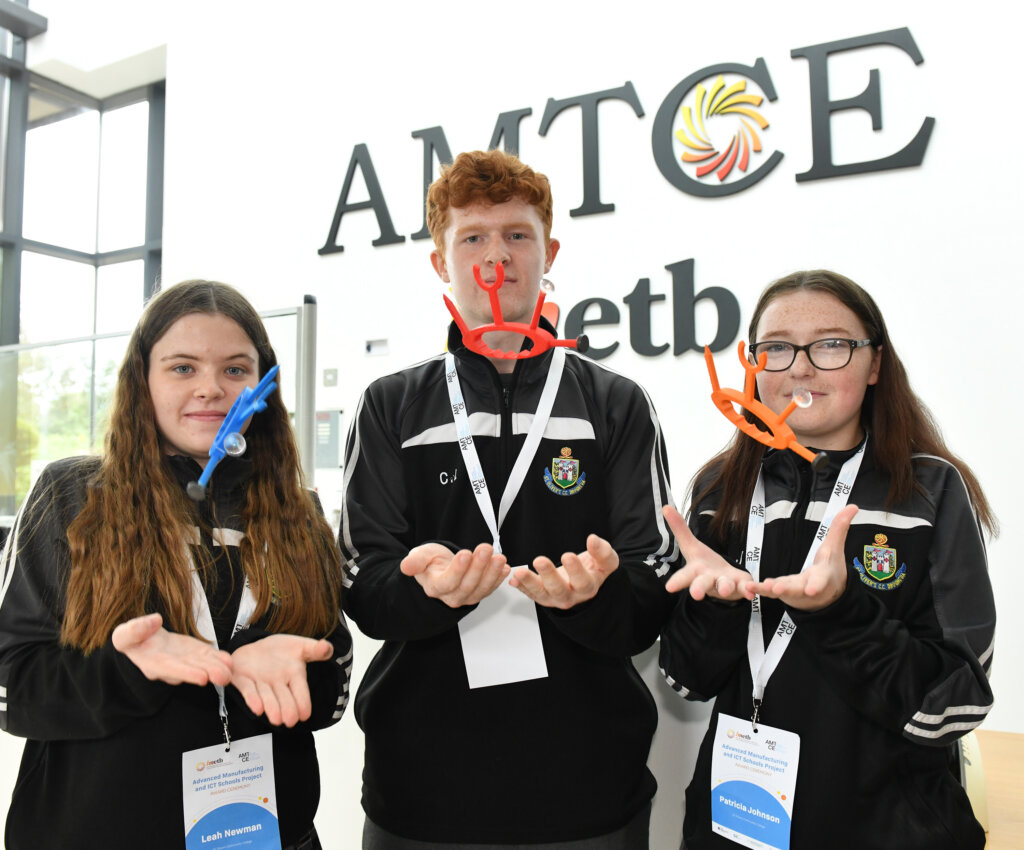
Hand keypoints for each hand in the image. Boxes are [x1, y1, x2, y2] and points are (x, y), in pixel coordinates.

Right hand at [112, 612, 232, 686]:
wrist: (144, 639)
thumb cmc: (132, 639)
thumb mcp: (123, 634)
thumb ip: (134, 630)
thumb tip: (153, 621)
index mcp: (153, 664)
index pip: (171, 670)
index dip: (187, 674)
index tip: (202, 677)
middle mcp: (172, 668)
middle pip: (192, 671)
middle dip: (208, 674)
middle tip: (223, 677)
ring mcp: (186, 662)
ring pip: (204, 666)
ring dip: (218, 668)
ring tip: (230, 671)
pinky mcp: (196, 654)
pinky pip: (209, 658)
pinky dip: (219, 659)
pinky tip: (229, 661)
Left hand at [230, 635, 332, 726]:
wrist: (256, 648)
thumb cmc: (281, 651)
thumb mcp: (300, 646)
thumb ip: (315, 649)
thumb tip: (327, 647)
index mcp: (293, 677)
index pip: (300, 691)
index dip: (303, 702)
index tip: (305, 715)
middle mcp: (276, 684)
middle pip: (283, 698)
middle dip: (287, 708)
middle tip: (289, 721)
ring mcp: (259, 683)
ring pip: (265, 696)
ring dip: (271, 707)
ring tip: (275, 719)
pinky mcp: (241, 679)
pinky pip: (246, 689)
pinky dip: (251, 698)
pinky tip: (257, 708)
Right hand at [400, 542, 508, 607]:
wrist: (440, 568)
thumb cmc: (431, 562)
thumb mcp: (420, 556)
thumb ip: (415, 561)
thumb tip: (406, 566)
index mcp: (435, 587)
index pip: (448, 582)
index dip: (457, 570)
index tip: (465, 553)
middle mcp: (452, 596)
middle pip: (467, 585)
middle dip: (479, 566)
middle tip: (485, 549)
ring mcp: (467, 596)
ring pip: (482, 588)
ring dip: (492, 572)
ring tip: (499, 557)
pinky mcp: (479, 593)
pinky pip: (491, 588)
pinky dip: (499, 578)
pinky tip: (504, 567)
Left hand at [510, 534, 617, 609]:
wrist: (584, 583)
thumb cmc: (593, 570)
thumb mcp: (605, 561)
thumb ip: (602, 552)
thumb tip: (593, 540)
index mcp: (588, 587)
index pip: (583, 582)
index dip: (575, 570)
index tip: (568, 555)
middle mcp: (570, 596)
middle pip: (559, 589)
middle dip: (548, 575)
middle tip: (540, 560)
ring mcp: (554, 598)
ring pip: (541, 594)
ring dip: (529, 582)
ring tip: (520, 571)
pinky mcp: (542, 596)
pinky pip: (529, 593)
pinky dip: (520, 586)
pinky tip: (513, 579)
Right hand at [663, 505, 753, 600]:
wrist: (726, 583)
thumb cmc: (705, 565)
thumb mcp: (692, 546)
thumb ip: (680, 528)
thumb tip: (665, 507)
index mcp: (696, 571)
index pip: (684, 576)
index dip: (677, 581)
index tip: (669, 588)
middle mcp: (709, 580)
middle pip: (702, 584)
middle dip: (699, 588)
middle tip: (696, 595)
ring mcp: (725, 585)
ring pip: (724, 587)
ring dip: (725, 587)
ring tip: (725, 590)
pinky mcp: (741, 587)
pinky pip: (745, 588)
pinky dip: (748, 590)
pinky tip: (751, 592)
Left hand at [750, 504, 857, 611]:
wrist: (827, 596)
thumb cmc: (830, 569)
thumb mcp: (835, 548)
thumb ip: (840, 527)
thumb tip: (853, 505)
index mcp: (823, 576)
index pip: (821, 579)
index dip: (817, 584)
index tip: (812, 589)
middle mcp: (807, 587)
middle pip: (798, 588)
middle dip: (789, 589)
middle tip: (778, 589)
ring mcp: (794, 592)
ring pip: (783, 591)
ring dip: (772, 590)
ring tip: (764, 587)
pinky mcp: (782, 594)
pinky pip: (769, 592)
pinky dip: (760, 590)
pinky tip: (749, 587)